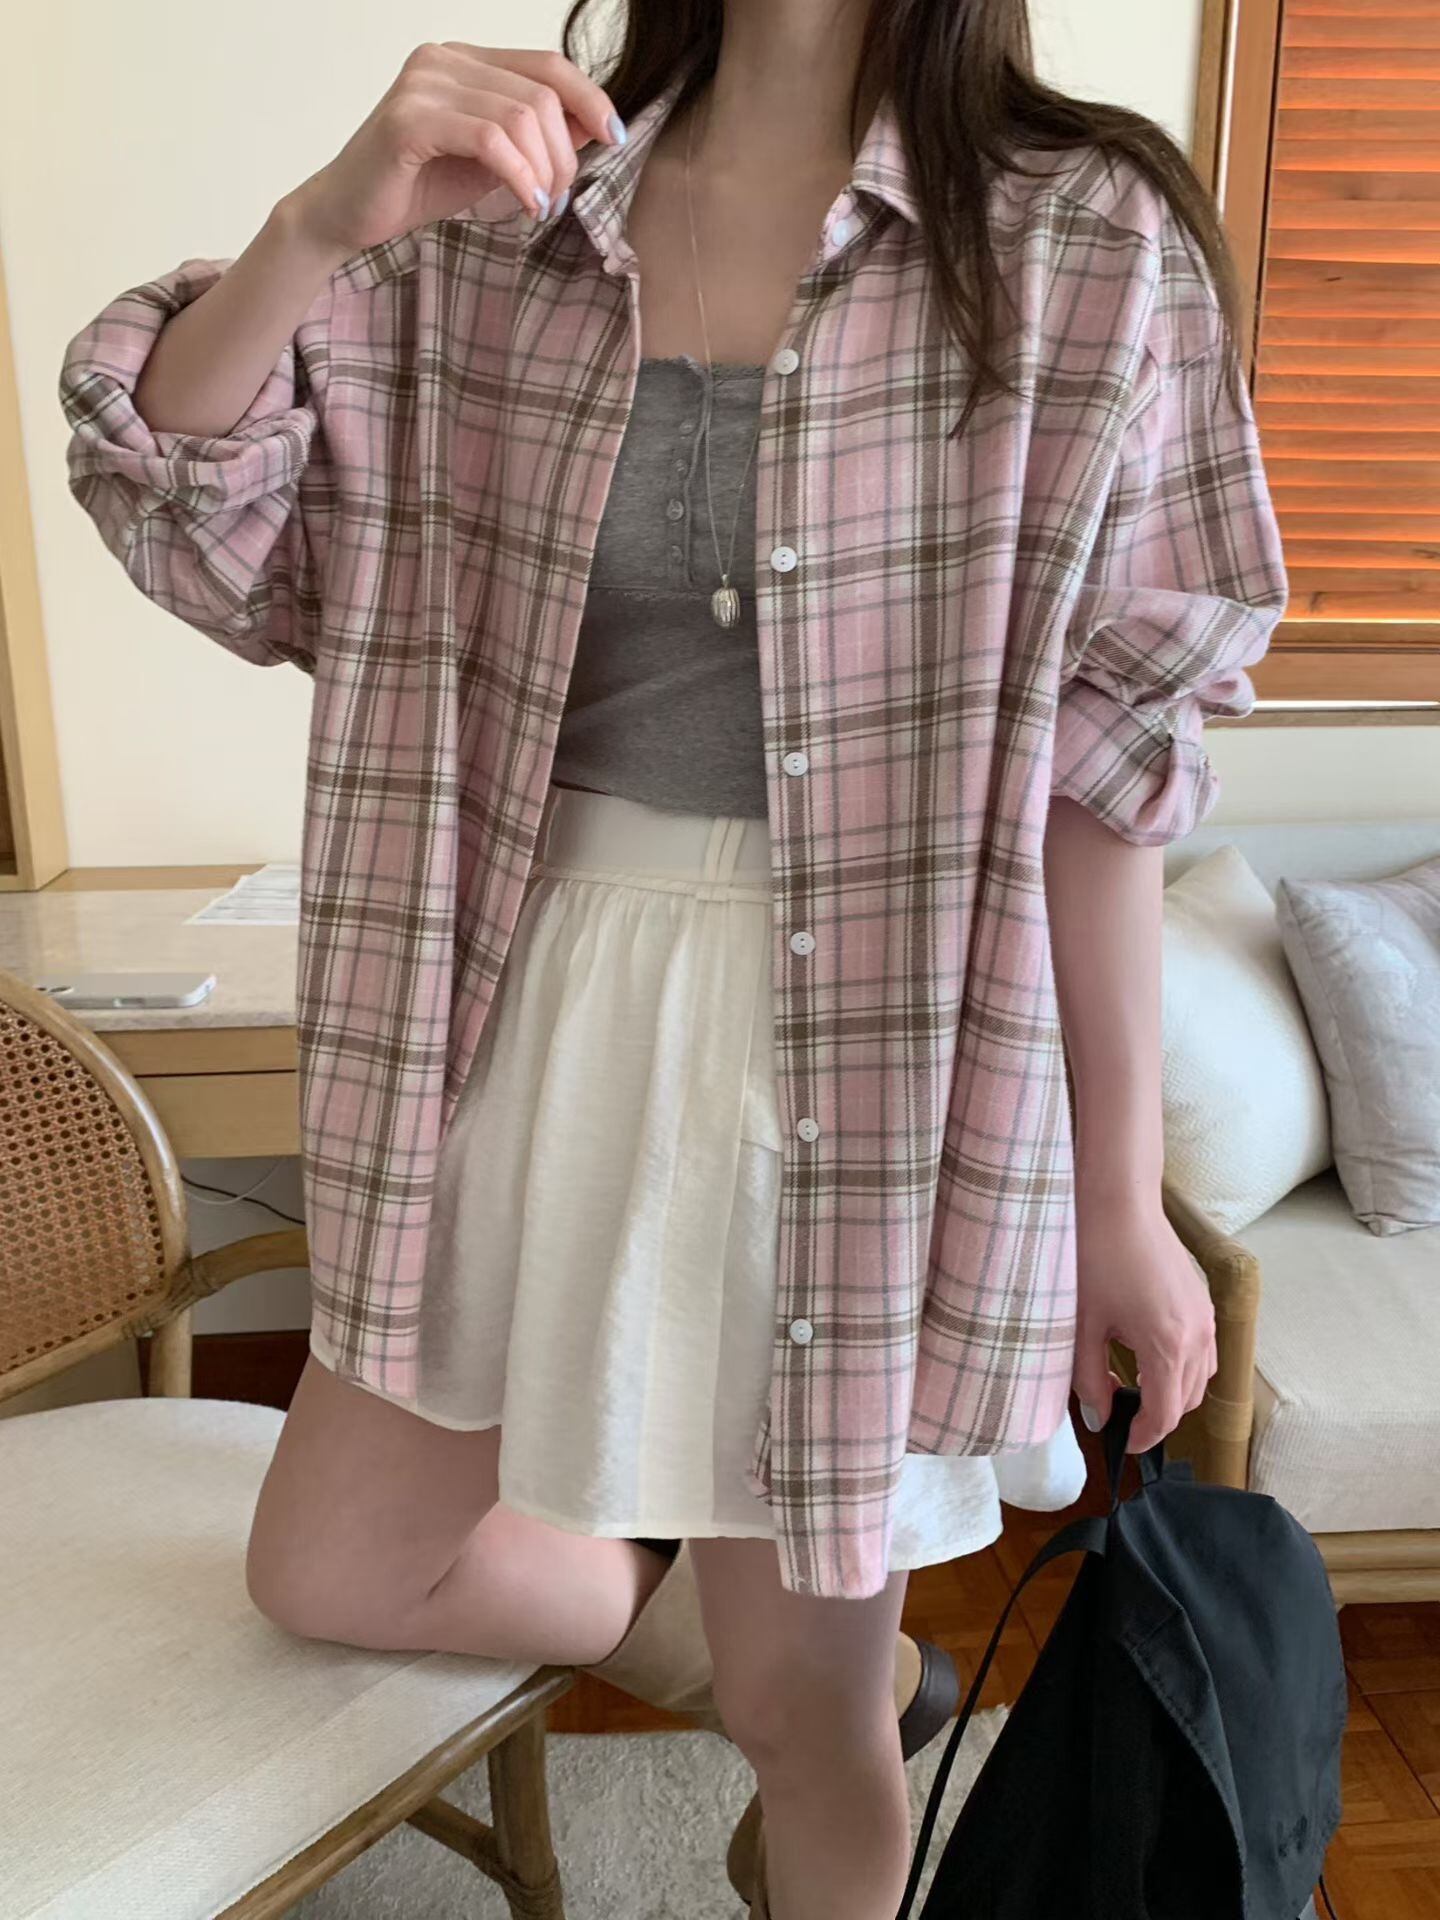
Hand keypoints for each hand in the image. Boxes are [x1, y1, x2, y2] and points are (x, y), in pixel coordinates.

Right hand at [286, 43, 622, 260]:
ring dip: (544, 170)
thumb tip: (591, 125)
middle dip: (564, 154)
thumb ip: (534, 136)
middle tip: (557, 199)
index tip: (613, 139)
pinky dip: (518, 175)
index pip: (547, 64)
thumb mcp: (492, 159)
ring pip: (520, 116)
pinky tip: (525, 203)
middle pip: (541, 94)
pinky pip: (488, 139)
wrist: (350, 213)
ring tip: (539, 205)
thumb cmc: (418, 185)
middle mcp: (444, 59)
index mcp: (466, 60)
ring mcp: (423, 84)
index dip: (589, 99)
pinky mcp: (408, 119)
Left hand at [1070, 1188, 1216, 1455]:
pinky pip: (1204, 1352)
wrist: (1120, 1201)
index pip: (1165, 1414)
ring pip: (1200, 1379)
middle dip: (1156, 1417)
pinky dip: (1183, 1368)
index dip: (1143, 1437)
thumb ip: (1089, 1379)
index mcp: (1169, 1346)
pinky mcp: (1202, 1301)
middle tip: (1121, 1416)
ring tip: (1132, 1386)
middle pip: (1186, 1402)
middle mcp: (1198, 1336)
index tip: (1122, 1444)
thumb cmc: (1097, 1256)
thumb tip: (1099, 1417)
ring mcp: (1205, 1317)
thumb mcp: (1084, 1324)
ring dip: (1172, 1393)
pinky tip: (1149, 1356)